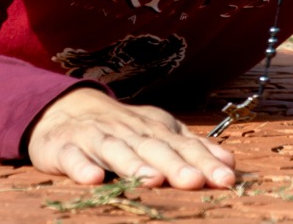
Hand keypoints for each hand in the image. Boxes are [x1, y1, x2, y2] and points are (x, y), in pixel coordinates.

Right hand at [27, 87, 236, 188]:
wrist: (64, 111)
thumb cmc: (120, 130)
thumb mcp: (157, 134)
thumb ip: (191, 148)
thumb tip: (229, 162)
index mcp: (153, 130)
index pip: (182, 146)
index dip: (205, 161)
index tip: (226, 178)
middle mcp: (127, 132)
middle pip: (153, 148)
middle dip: (175, 164)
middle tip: (195, 182)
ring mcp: (95, 138)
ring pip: (115, 150)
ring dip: (133, 164)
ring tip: (152, 180)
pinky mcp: (64, 148)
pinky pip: (72, 158)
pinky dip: (82, 167)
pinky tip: (93, 178)